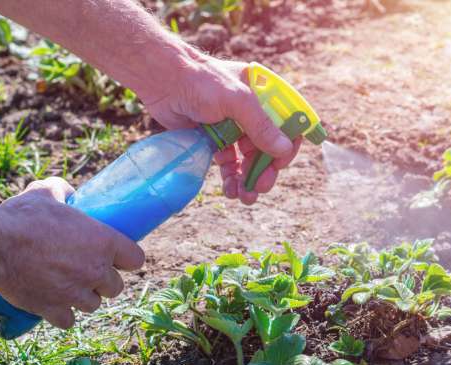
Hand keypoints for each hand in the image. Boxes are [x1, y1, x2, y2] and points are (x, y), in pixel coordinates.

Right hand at [0, 177, 144, 328]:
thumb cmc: (23, 217)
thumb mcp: (45, 192)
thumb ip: (62, 190)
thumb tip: (67, 191)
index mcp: (104, 242)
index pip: (136, 259)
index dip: (127, 258)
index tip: (117, 257)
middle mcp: (96, 270)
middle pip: (116, 286)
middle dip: (104, 281)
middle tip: (87, 270)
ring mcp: (76, 293)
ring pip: (93, 304)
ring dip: (84, 297)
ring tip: (69, 286)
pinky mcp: (54, 309)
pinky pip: (69, 320)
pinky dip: (62, 314)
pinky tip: (54, 303)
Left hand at [140, 56, 301, 204]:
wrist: (162, 80)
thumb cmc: (201, 82)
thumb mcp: (237, 101)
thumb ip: (261, 126)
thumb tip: (284, 150)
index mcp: (265, 96)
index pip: (288, 125)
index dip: (286, 147)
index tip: (278, 165)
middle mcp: (253, 113)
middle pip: (269, 148)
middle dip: (266, 170)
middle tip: (260, 187)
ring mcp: (235, 128)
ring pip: (250, 160)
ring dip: (249, 179)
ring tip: (245, 198)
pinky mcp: (216, 140)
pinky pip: (230, 164)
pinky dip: (232, 178)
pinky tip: (231, 190)